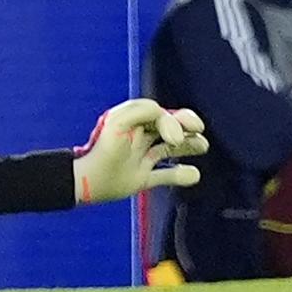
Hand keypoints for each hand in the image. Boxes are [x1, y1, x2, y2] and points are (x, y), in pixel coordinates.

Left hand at [71, 99, 205, 204]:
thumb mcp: (120, 121)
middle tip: (198, 129)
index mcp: (130, 122)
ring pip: (170, 149)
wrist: (89, 181)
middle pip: (167, 128)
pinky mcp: (141, 178)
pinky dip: (181, 175)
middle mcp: (136, 138)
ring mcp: (139, 158)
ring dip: (188, 146)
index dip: (173, 120)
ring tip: (202, 145)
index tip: (175, 136)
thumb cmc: (103, 149)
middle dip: (186, 126)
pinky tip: (193, 174)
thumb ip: (144, 111)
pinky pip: (165, 175)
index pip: (159, 114)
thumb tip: (167, 118)